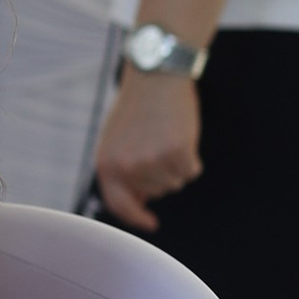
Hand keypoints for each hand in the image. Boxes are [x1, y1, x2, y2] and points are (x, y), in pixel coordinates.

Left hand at [92, 65, 202, 234]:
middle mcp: (127, 168)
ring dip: (177, 163)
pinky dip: (191, 157)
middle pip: (156, 192)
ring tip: (167, 135)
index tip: (151, 223)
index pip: (120, 205)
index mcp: (106, 164)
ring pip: (175, 182)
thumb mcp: (117, 140)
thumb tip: (139, 202)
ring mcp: (152, 162)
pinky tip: (182, 135)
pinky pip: (191, 171)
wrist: (156, 75)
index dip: (136, 217)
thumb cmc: (138, 106)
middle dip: (161, 173)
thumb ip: (122, 171)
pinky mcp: (177, 154)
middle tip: (158, 141)